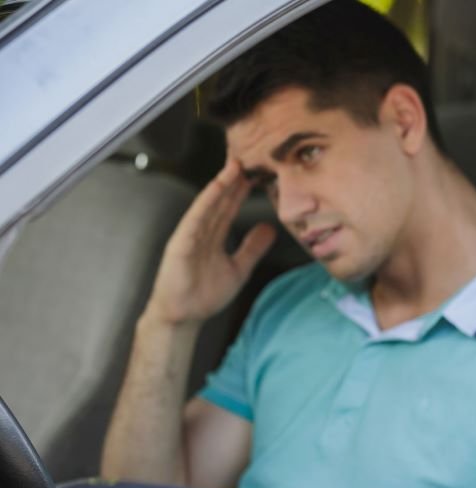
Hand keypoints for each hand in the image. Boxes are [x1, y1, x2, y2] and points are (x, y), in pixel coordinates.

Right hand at [145, 158, 275, 325]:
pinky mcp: (180, 245)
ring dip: (221, 185)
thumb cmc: (204, 294)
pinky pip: (194, 220)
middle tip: (250, 157)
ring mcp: (189, 236)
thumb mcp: (239, 268)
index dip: (243, 189)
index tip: (258, 171)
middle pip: (220, 200)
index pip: (230, 206)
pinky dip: (205, 203)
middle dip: (234, 180)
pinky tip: (215, 189)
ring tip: (235, 166)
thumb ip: (253, 248)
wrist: (184, 317)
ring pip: (208, 205)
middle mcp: (201, 231)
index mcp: (214, 235)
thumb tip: (269, 228)